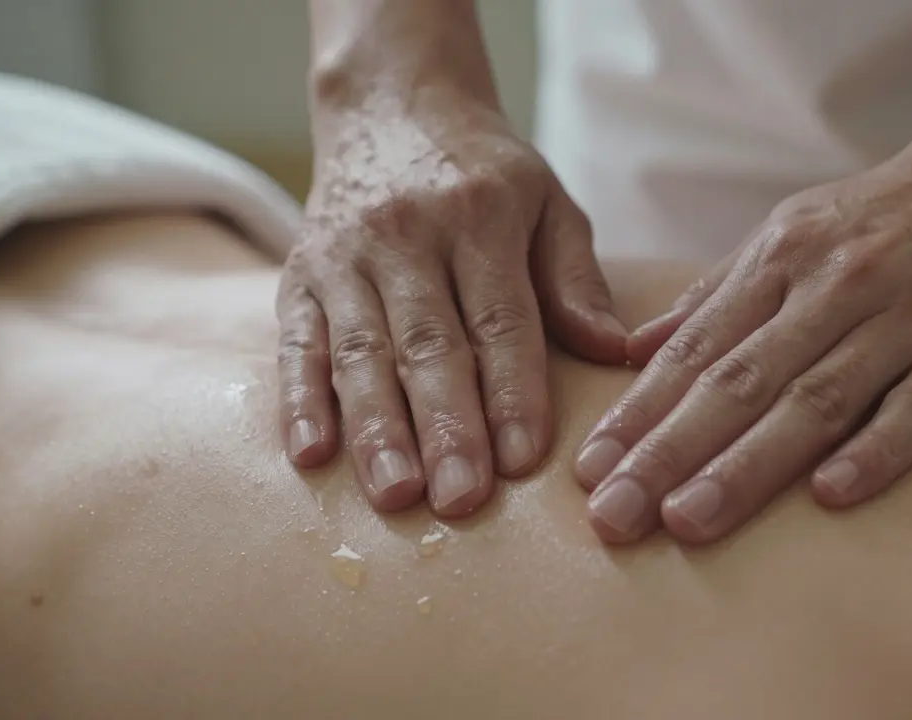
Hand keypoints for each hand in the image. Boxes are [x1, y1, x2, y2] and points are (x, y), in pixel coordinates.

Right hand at [278, 93, 626, 517]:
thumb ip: (576, 279)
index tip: (524, 461)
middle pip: (429, 344)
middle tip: (461, 501)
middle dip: (446, 427)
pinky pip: (297, 343)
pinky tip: (311, 454)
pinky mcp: (299, 275)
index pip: (501, 319)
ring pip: (361, 352)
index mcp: (480, 218)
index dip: (513, 391)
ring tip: (395, 496)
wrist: (391, 107)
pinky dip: (299, 400)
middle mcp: (406, 235)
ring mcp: (344, 256)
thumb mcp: (548, 203)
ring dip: (377, 429)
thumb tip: (614, 352)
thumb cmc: (484, 174)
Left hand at [574, 148, 911, 542]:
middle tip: (616, 515)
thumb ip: (714, 296)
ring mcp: (908, 318)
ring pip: (818, 398)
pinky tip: (829, 497)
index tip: (593, 470)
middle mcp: (835, 288)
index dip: (641, 412)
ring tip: (688, 520)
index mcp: (781, 261)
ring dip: (749, 463)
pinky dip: (877, 450)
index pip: (697, 350)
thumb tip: (632, 350)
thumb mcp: (786, 234)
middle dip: (670, 451)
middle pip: (741, 381)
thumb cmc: (876, 219)